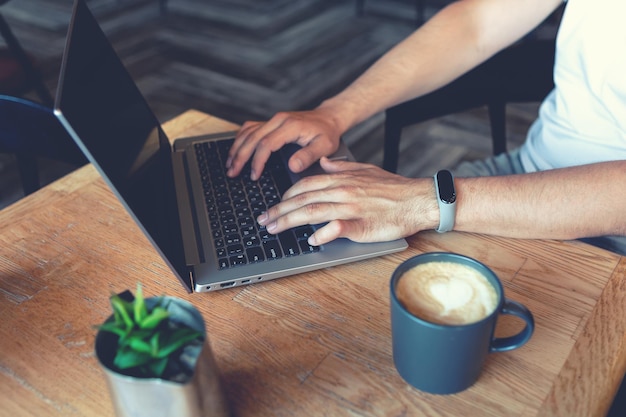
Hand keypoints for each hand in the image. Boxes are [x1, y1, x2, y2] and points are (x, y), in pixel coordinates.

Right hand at [226, 108, 341, 179]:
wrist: (328, 118)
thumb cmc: (327, 133)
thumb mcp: (324, 146)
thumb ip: (308, 156)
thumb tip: (292, 166)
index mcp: (290, 126)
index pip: (266, 144)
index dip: (257, 161)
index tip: (254, 175)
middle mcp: (278, 120)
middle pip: (252, 137)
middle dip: (240, 156)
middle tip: (232, 173)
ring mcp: (273, 120)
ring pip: (247, 132)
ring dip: (236, 148)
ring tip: (229, 164)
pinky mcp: (271, 122)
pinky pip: (250, 128)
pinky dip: (240, 139)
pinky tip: (236, 150)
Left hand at [257, 157, 438, 244]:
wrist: (418, 199)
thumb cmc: (394, 189)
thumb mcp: (366, 170)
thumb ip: (342, 166)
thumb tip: (323, 163)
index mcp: (342, 179)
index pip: (305, 185)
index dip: (285, 195)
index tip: (274, 204)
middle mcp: (343, 191)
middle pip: (303, 199)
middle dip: (279, 210)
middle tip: (264, 220)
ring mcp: (351, 208)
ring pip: (312, 212)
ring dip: (289, 221)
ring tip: (274, 229)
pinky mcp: (362, 225)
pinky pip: (337, 228)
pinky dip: (322, 233)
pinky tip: (311, 239)